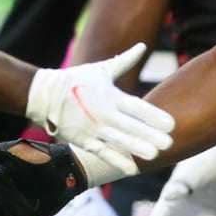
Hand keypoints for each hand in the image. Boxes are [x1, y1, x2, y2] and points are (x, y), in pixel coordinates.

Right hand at [27, 43, 174, 173]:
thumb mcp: (101, 70)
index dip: (153, 116)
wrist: (44, 96)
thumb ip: (125, 61)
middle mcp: (103, 113)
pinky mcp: (83, 141)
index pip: (136, 107)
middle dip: (150, 135)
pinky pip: (102, 153)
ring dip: (136, 148)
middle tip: (169, 143)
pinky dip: (117, 161)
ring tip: (154, 155)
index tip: (171, 124)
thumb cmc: (77, 80)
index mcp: (109, 95)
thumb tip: (142, 46)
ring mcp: (92, 128)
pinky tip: (132, 169)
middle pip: (130, 126)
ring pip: (118, 141)